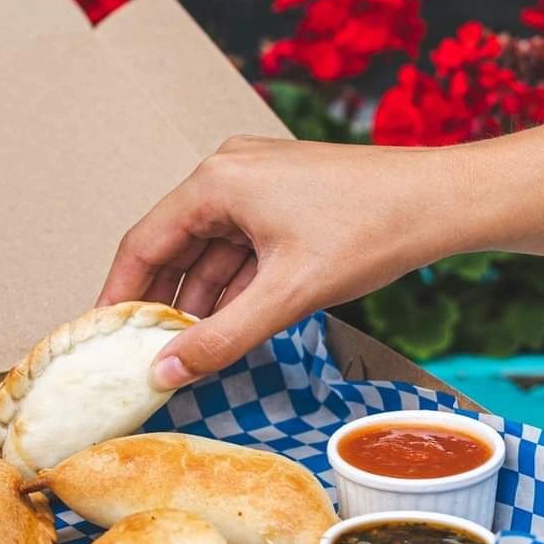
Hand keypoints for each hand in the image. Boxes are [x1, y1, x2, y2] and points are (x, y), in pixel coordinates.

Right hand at [99, 136, 453, 386]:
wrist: (443, 202)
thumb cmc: (372, 230)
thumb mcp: (287, 295)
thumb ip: (222, 338)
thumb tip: (165, 371)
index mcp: (217, 181)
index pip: (144, 244)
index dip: (118, 296)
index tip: (100, 339)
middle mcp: (229, 172)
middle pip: (174, 248)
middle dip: (162, 305)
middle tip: (142, 354)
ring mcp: (259, 184)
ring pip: (211, 252)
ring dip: (201, 301)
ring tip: (188, 352)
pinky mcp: (285, 200)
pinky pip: (241, 249)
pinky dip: (233, 287)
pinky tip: (230, 326)